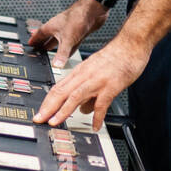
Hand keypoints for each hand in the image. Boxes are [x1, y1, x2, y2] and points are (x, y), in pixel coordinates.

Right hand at [27, 0, 107, 68]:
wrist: (93, 10)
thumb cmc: (78, 17)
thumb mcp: (67, 39)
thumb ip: (61, 53)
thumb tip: (56, 65)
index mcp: (51, 26)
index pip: (39, 34)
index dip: (34, 40)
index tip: (29, 44)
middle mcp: (58, 27)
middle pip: (47, 37)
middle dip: (42, 44)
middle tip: (37, 50)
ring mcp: (68, 29)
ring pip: (58, 39)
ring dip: (54, 46)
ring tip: (49, 51)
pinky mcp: (77, 31)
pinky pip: (69, 42)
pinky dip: (67, 48)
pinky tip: (67, 52)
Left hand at [33, 32, 149, 130]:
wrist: (131, 45)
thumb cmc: (115, 56)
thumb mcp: (95, 71)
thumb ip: (87, 90)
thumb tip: (82, 109)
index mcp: (79, 72)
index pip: (58, 88)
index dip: (47, 101)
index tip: (40, 113)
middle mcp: (85, 75)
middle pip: (62, 92)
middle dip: (48, 108)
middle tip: (39, 120)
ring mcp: (97, 80)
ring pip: (75, 96)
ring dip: (63, 110)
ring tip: (55, 122)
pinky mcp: (111, 85)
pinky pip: (101, 103)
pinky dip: (97, 116)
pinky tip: (95, 126)